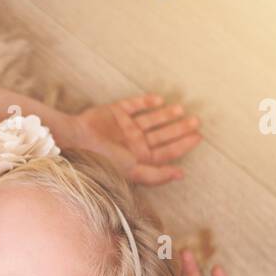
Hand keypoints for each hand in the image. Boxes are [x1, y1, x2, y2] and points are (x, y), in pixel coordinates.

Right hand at [69, 94, 201, 185]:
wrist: (77, 140)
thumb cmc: (104, 160)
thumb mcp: (134, 172)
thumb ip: (157, 175)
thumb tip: (181, 175)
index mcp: (138, 158)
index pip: (166, 151)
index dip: (183, 144)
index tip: (199, 136)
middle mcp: (134, 143)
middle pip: (162, 135)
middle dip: (179, 128)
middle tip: (196, 121)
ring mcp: (125, 127)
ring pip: (151, 120)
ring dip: (166, 115)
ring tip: (181, 109)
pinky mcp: (115, 112)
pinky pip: (133, 105)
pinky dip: (145, 102)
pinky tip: (159, 100)